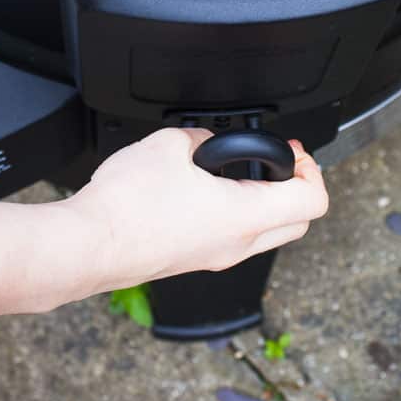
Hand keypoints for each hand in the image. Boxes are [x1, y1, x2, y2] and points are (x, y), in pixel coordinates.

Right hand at [54, 128, 328, 302]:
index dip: (310, 168)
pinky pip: (234, 240)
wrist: (89, 245)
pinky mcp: (193, 262)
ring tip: (240, 172)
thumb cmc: (126, 207)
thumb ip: (199, 139)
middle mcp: (236, 245)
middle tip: (276, 161)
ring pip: (266, 235)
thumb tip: (203, 144)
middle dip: (295, 187)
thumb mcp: (169, 145)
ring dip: (266, 203)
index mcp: (243, 215)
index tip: (291, 151)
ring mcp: (214, 259)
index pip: (311, 200)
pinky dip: (237, 214)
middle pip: (297, 223)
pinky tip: (208, 191)